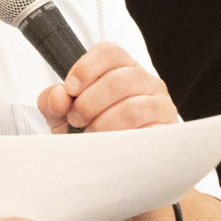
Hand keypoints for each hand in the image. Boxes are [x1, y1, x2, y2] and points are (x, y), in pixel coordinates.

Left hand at [36, 41, 178, 133]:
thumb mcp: (64, 116)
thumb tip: (59, 96)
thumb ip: (53, 101)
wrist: (116, 167)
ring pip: (132, 108)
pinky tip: (108, 146)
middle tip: (76, 119)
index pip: (109, 52)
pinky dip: (121, 140)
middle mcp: (146, 82)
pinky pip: (146, 134)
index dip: (86, 68)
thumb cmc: (91, 132)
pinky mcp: (166, 133)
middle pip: (119, 80)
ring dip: (103, 124)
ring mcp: (160, 106)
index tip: (70, 89)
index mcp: (122, 68)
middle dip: (89, 103)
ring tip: (90, 134)